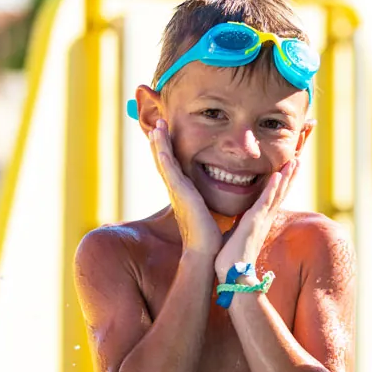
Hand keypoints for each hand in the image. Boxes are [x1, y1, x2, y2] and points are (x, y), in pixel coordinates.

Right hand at [150, 120, 220, 256]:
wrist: (206, 249)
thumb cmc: (208, 232)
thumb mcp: (206, 208)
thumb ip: (206, 199)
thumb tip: (213, 194)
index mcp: (183, 192)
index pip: (173, 165)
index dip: (168, 149)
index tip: (167, 133)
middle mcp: (176, 190)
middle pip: (164, 160)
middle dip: (161, 141)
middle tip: (158, 122)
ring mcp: (175, 191)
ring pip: (164, 162)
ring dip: (159, 144)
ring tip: (157, 126)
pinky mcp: (179, 194)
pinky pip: (169, 172)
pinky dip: (163, 157)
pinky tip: (160, 146)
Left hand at [215, 158, 298, 279]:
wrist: (231, 275)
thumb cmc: (229, 259)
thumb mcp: (233, 236)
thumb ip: (235, 227)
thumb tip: (230, 227)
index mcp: (259, 220)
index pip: (273, 197)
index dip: (282, 183)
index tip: (287, 169)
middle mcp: (264, 218)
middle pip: (281, 192)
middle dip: (290, 175)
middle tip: (298, 159)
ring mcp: (261, 219)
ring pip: (278, 193)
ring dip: (286, 177)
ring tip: (295, 160)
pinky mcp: (255, 222)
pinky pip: (266, 201)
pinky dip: (273, 188)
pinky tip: (278, 175)